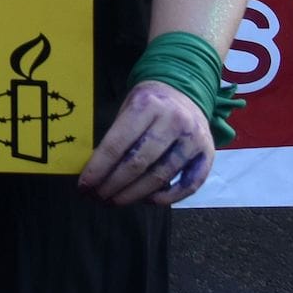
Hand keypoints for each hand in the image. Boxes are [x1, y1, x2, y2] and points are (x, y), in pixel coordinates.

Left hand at [78, 80, 214, 205]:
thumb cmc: (149, 104)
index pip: (117, 143)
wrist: (185, 90)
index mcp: (147, 105)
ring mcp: (193, 139)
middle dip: (113, 185)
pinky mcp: (208, 154)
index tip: (84, 186)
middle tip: (97, 197)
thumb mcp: (128, 107)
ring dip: (134, 195)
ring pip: (161, 176)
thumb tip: (96, 171)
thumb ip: (117, 135)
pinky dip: (168, 198)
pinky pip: (190, 185)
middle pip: (138, 163)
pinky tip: (148, 201)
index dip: (99, 168)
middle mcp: (173, 121)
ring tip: (115, 201)